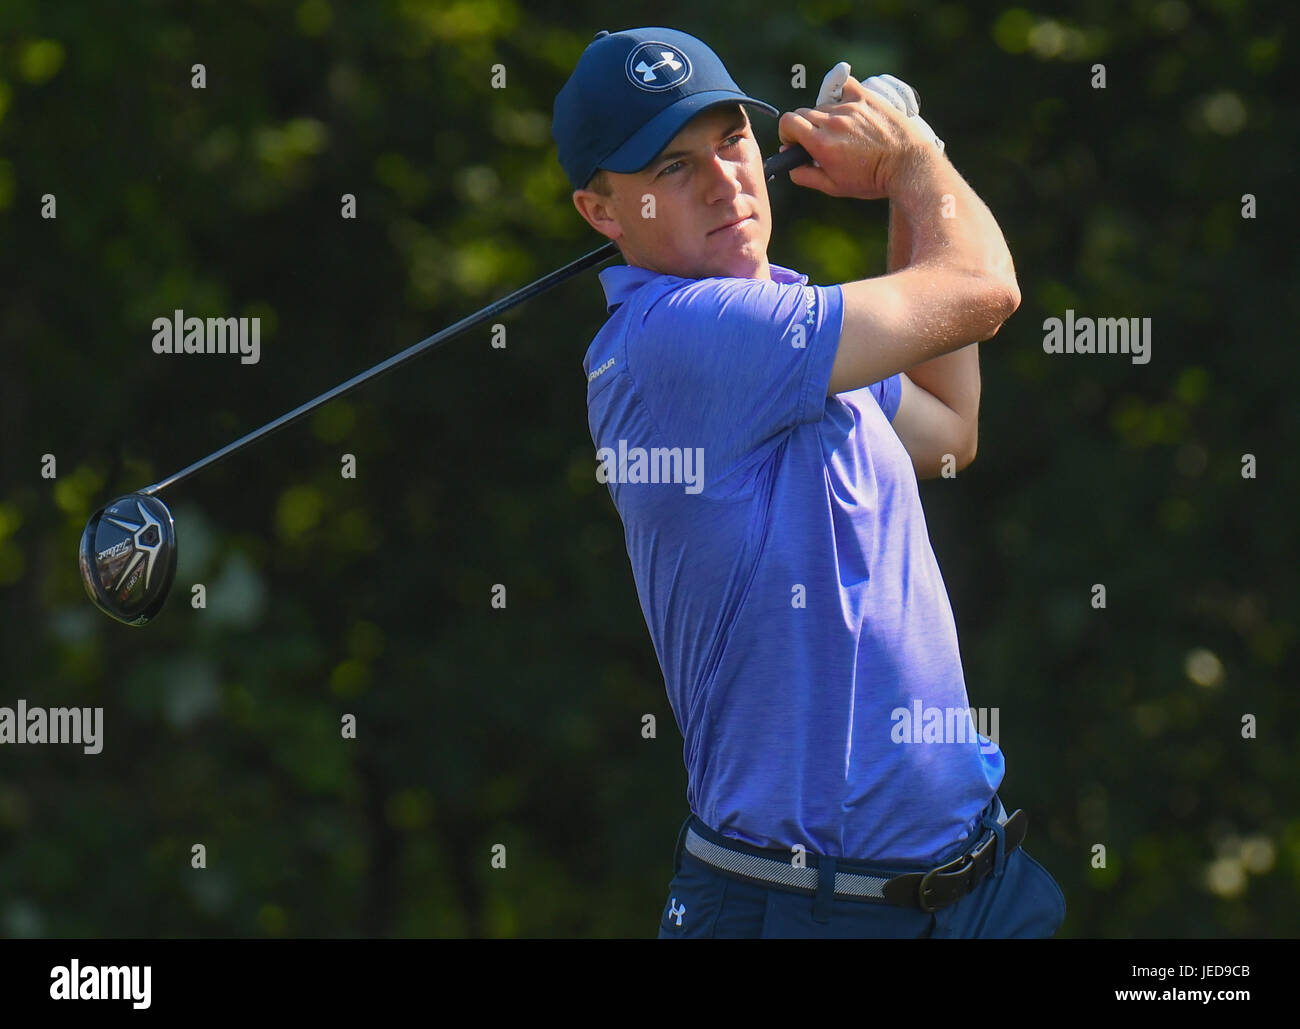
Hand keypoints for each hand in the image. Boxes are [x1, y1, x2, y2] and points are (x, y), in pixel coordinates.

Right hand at [778, 74, 935, 199]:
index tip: (796, 142)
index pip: (788, 123)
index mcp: (821, 144)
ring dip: (826, 116)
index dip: (787, 133)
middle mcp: (833, 121)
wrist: (906, 165)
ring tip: (844, 132)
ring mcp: (850, 106)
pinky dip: (841, 94)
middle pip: (803, 113)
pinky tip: (847, 106)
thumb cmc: (871, 179)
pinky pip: (844, 86)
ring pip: (823, 104)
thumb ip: (806, 176)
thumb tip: (791, 165)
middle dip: (805, 128)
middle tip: (820, 141)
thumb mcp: (834, 187)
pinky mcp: (866, 97)